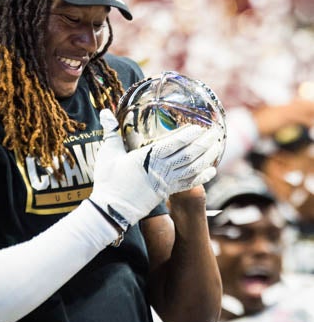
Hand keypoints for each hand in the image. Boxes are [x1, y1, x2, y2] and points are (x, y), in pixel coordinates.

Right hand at [90, 109, 219, 228]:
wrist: (111, 210)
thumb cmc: (108, 180)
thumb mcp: (108, 153)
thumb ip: (111, 131)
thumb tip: (105, 112)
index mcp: (147, 158)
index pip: (173, 145)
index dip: (188, 136)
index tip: (199, 127)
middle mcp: (161, 170)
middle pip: (188, 156)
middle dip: (203, 144)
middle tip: (215, 133)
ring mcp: (165, 182)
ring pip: (192, 169)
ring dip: (206, 158)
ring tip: (217, 147)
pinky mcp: (166, 192)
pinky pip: (188, 184)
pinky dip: (201, 177)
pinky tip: (211, 171)